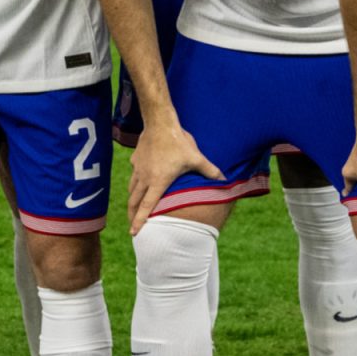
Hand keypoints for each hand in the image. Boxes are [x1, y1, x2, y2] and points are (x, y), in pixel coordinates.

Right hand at [127, 116, 223, 233]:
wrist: (159, 123)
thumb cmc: (178, 142)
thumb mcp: (196, 158)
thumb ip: (210, 171)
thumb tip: (225, 179)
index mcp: (159, 181)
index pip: (147, 206)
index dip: (140, 221)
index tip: (134, 232)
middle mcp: (145, 177)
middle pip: (134, 201)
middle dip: (132, 215)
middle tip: (132, 226)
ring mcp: (138, 169)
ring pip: (132, 189)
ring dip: (132, 201)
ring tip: (133, 208)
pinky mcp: (136, 160)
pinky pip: (134, 175)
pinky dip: (135, 183)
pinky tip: (140, 181)